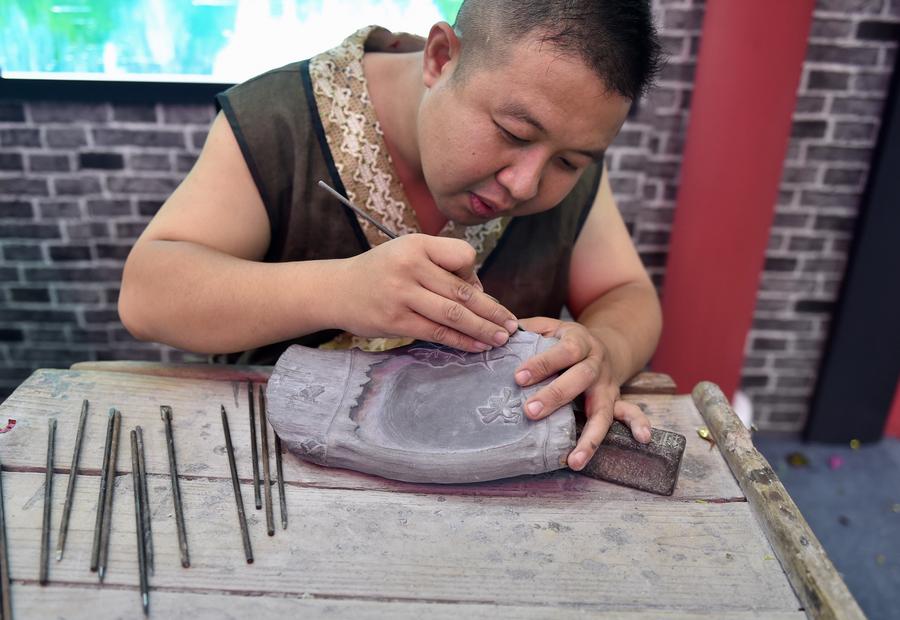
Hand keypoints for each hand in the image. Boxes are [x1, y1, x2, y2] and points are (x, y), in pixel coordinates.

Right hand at [334, 234, 518, 351]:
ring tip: (501, 338)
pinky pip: (436, 333)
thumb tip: (480, 294)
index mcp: (417, 244)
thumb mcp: (407, 253)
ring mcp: (401, 295)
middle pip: (463, 291)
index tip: (478, 291)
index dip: (476, 275)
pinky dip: (460, 341)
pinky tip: (476, 346)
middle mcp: (409, 266)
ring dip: (482, 329)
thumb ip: (440, 267)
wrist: (335, 290)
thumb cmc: (380, 271)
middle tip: (512, 324)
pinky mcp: (395, 321)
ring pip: (453, 314)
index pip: (463, 256)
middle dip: (492, 311)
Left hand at [514, 317, 651, 469]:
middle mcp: (596, 364)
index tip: (518, 377)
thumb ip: (527, 330)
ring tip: (574, 460)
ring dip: (590, 436)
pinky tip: (643, 439)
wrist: (605, 343)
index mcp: (578, 341)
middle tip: (530, 411)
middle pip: (580, 378)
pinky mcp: (616, 401)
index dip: (542, 363)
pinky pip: (630, 413)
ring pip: (603, 409)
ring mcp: (608, 385)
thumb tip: (498, 335)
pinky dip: (639, 424)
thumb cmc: (564, 340)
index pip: (562, 351)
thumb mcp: (549, 327)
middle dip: (556, 396)